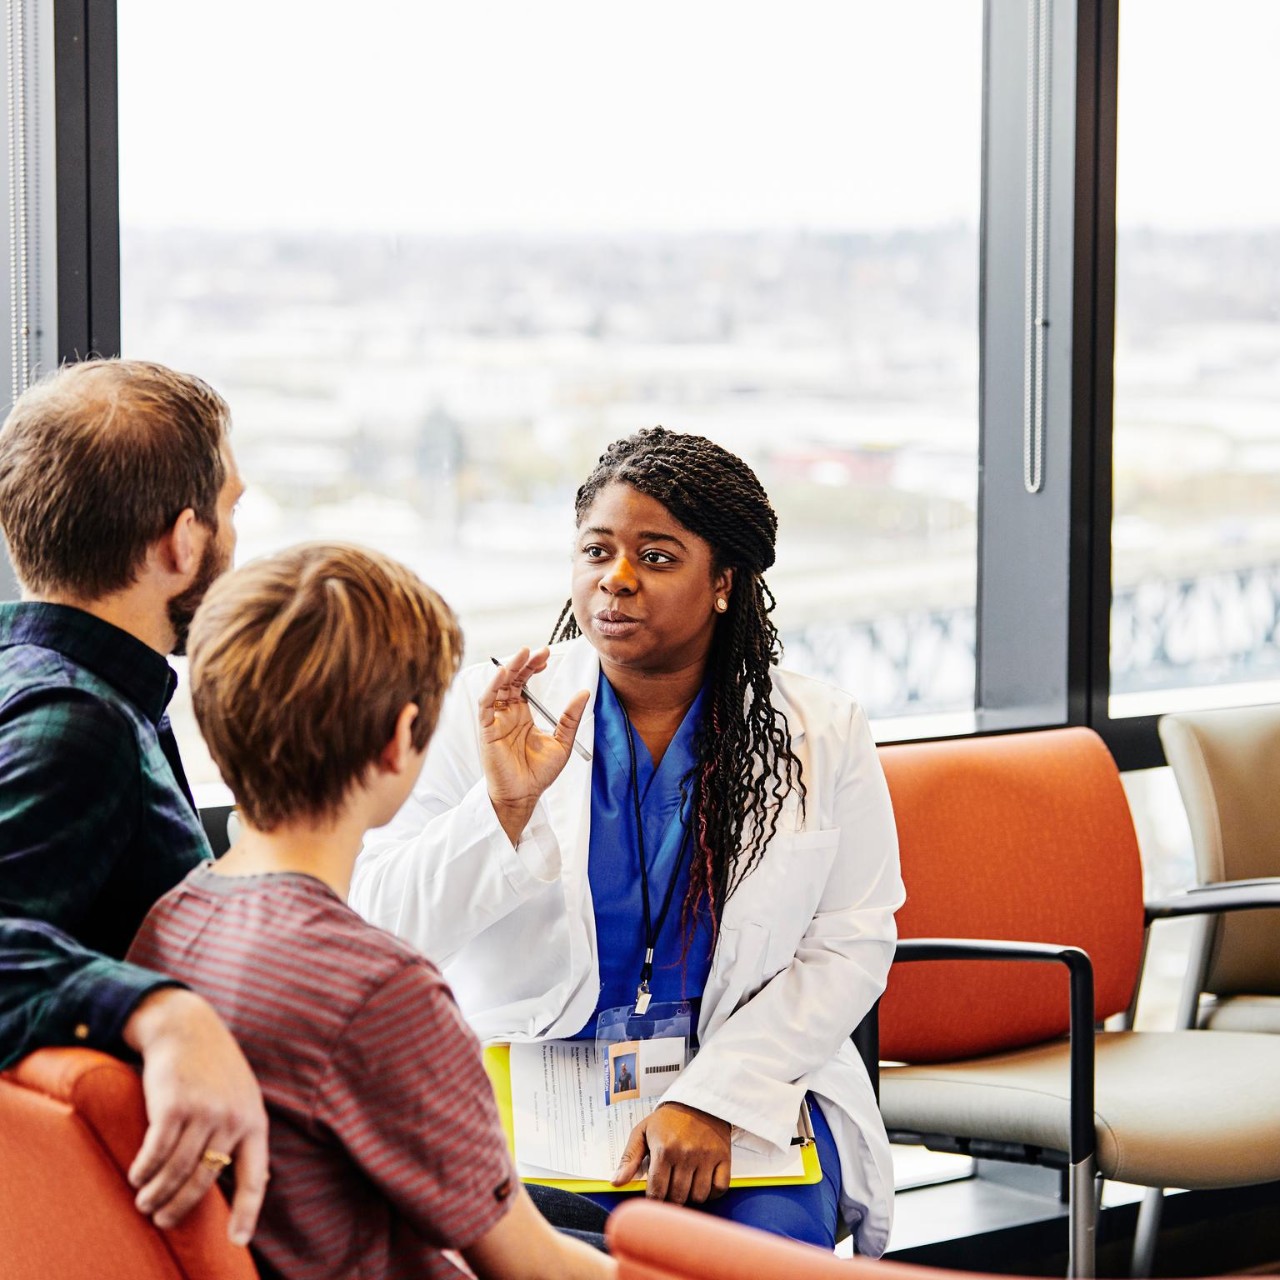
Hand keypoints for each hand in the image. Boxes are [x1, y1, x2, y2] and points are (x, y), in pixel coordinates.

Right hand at [122, 987, 268, 1244]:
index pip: (254, 1177)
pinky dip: (143, 1171)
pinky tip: (137, 1177)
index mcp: (254, 1121)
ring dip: (155, 1193)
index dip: (248, 1212)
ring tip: (144, 1202)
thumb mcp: (242, 1096)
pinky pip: (155, 1154)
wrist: (188, 1027)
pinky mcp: (174, 1106)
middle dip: (179, 1207)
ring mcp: (204, 1112)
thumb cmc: (214, 1068)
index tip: (238, 1241)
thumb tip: (255, 1177)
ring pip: (176, 1171)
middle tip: (161, 1219)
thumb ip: (243, 1133)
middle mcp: (232, 1119)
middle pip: (204, 1182)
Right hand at [480, 647, 588, 843]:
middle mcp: (507, 714)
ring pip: (498, 687)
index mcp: (522, 715)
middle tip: (537, 650)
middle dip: (523, 663)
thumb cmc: (539, 773)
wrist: (525, 795)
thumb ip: (570, 717)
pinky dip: (492, 687)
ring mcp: (496, 721)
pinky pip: (486, 704)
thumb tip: (584, 692)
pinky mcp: (486, 730)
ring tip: (521, 654)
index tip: (546, 655)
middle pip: (511, 680)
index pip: (524, 683)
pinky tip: (502, 674)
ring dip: (508, 669)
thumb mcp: (562, 741)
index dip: (533, 667)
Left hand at [612, 1102, 730, 1204]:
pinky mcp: (723, 1157)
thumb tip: (616, 1182)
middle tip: (670, 1190)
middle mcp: (685, 1154)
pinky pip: (720, 1189)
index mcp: (663, 1149)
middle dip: (671, 1199)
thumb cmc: (667, 1119)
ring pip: (698, 1196)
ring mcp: (706, 1157)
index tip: (655, 1197)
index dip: (654, 1201)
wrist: (698, 1100)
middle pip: (678, 1197)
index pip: (657, 1192)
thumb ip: (629, 1158)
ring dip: (691, 1197)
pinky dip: (712, 1193)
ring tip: (686, 1186)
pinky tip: (703, 1184)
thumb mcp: (643, 1131)